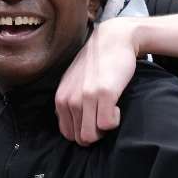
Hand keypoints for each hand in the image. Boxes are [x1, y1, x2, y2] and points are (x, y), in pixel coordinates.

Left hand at [55, 17, 140, 145]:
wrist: (113, 39)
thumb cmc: (96, 63)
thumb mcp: (73, 82)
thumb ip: (68, 102)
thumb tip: (71, 127)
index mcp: (60, 99)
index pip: (68, 134)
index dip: (84, 131)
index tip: (94, 118)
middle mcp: (69, 99)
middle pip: (81, 138)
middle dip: (95, 133)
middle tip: (105, 115)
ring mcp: (86, 97)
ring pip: (92, 136)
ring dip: (105, 129)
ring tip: (110, 110)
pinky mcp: (104, 93)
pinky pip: (107, 124)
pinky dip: (114, 121)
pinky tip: (117, 106)